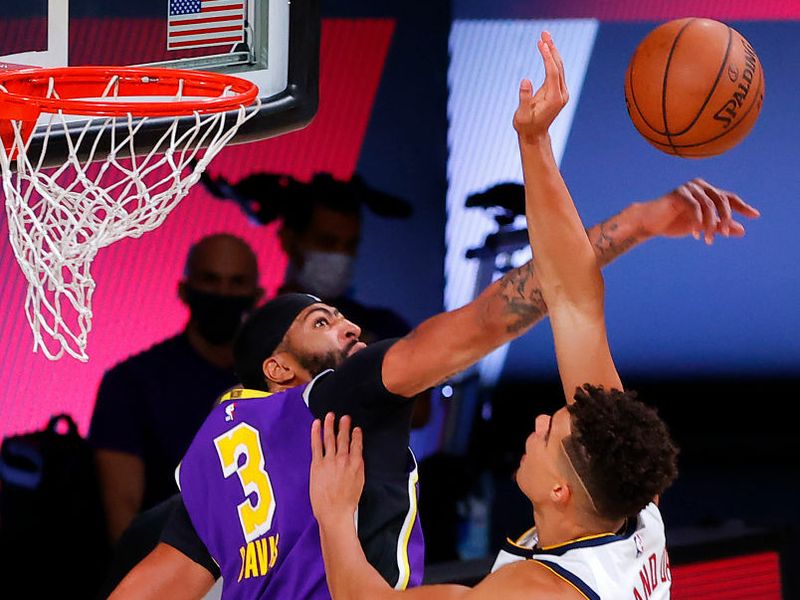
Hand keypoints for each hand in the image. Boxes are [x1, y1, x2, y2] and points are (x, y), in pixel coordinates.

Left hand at [310, 413, 363, 523]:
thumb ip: (358, 467)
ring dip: (331, 425)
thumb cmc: (347, 502)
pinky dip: (316, 432)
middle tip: (345, 417)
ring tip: (331, 416)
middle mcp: (344, 459)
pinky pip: (317, 444)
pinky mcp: (317, 464)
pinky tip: (316, 424)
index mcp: (356, 464)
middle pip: (344, 438)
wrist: (335, 512)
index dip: (356, 435)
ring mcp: (330, 461)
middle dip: (344, 426)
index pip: (357, 444)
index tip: (356, 429)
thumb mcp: (360, 482)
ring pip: (330, 438)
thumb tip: (357, 458)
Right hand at [513, 31, 568, 142]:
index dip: (547, 57)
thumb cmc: (526, 125)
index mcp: (554, 98)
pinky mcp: (559, 91)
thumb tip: (525, 80)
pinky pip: (557, 72)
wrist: (535, 135)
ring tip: (544, 37)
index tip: (541, 43)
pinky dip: (552, 60)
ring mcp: (562, 92)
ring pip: (559, 67)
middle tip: (544, 33)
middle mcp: (561, 94)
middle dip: (551, 49)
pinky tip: (547, 50)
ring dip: (552, 51)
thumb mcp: (522, 115)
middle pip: (558, 66)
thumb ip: (524, 97)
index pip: (552, 72)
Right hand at [637, 178, 759, 243]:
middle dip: (725, 218)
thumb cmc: (673, 224)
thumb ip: (719, 227)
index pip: (728, 197)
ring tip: (708, 240)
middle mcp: (699, 186)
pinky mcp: (679, 194)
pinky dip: (697, 222)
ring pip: (709, 205)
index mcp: (706, 192)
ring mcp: (689, 188)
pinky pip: (695, 207)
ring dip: (710, 224)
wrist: (649, 223)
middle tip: (725, 235)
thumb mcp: (701, 227)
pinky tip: (696, 235)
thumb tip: (742, 230)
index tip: (755, 216)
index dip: (742, 206)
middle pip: (722, 200)